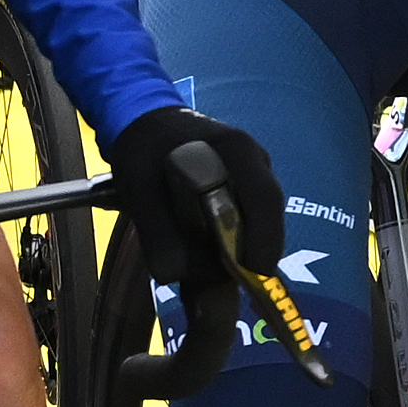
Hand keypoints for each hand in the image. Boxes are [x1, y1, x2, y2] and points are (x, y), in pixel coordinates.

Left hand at [104, 102, 281, 298]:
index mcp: (236, 149)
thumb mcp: (140, 188)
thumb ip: (157, 231)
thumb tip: (175, 275)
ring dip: (242, 247)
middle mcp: (255, 161)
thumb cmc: (145, 151)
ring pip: (260, 220)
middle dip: (254, 249)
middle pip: (267, 213)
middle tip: (234, 281)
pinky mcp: (246, 189)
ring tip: (216, 269)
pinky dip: (234, 241)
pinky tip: (211, 252)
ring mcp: (254, 174)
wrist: (145, 126)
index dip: (264, 237)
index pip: (263, 197)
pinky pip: (249, 220)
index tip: (255, 271)